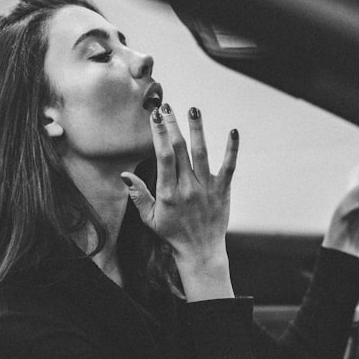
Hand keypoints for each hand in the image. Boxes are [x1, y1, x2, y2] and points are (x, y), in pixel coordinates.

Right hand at [123, 104, 238, 300]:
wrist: (200, 251)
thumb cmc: (172, 234)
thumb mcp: (149, 219)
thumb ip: (138, 196)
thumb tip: (125, 175)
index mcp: (168, 194)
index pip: (163, 158)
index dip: (159, 135)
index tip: (155, 116)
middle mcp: (187, 189)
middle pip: (180, 151)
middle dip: (173, 126)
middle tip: (167, 107)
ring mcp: (207, 189)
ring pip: (202, 154)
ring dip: (198, 130)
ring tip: (194, 110)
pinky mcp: (222, 191)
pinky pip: (229, 167)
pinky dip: (232, 149)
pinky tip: (233, 131)